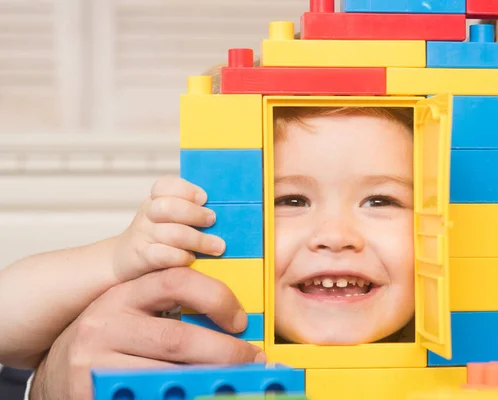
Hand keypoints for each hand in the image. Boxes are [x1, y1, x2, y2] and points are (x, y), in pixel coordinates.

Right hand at [30, 267, 265, 399]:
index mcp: (123, 296)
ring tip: (231, 383)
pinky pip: (146, 396)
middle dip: (225, 352)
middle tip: (252, 361)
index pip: (176, 282)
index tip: (240, 320)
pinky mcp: (90, 394)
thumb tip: (234, 323)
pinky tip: (196, 396)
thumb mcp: (132, 313)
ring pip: (166, 376)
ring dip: (207, 382)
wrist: (56, 371)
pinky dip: (178, 397)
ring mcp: (94, 364)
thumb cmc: (105, 340)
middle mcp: (105, 325)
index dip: (216, 298)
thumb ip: (170, 310)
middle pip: (177, 339)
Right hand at [112, 175, 224, 281]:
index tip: (204, 198)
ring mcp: (143, 236)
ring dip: (199, 240)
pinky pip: (162, 255)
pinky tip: (192, 258)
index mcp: (156, 199)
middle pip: (168, 208)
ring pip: (171, 233)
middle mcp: (148, 214)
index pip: (165, 186)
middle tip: (212, 220)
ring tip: (217, 246)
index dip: (186, 190)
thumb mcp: (169, 217)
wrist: (125, 260)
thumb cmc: (158, 236)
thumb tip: (226, 209)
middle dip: (195, 214)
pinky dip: (181, 257)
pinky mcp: (142, 257)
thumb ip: (190, 209)